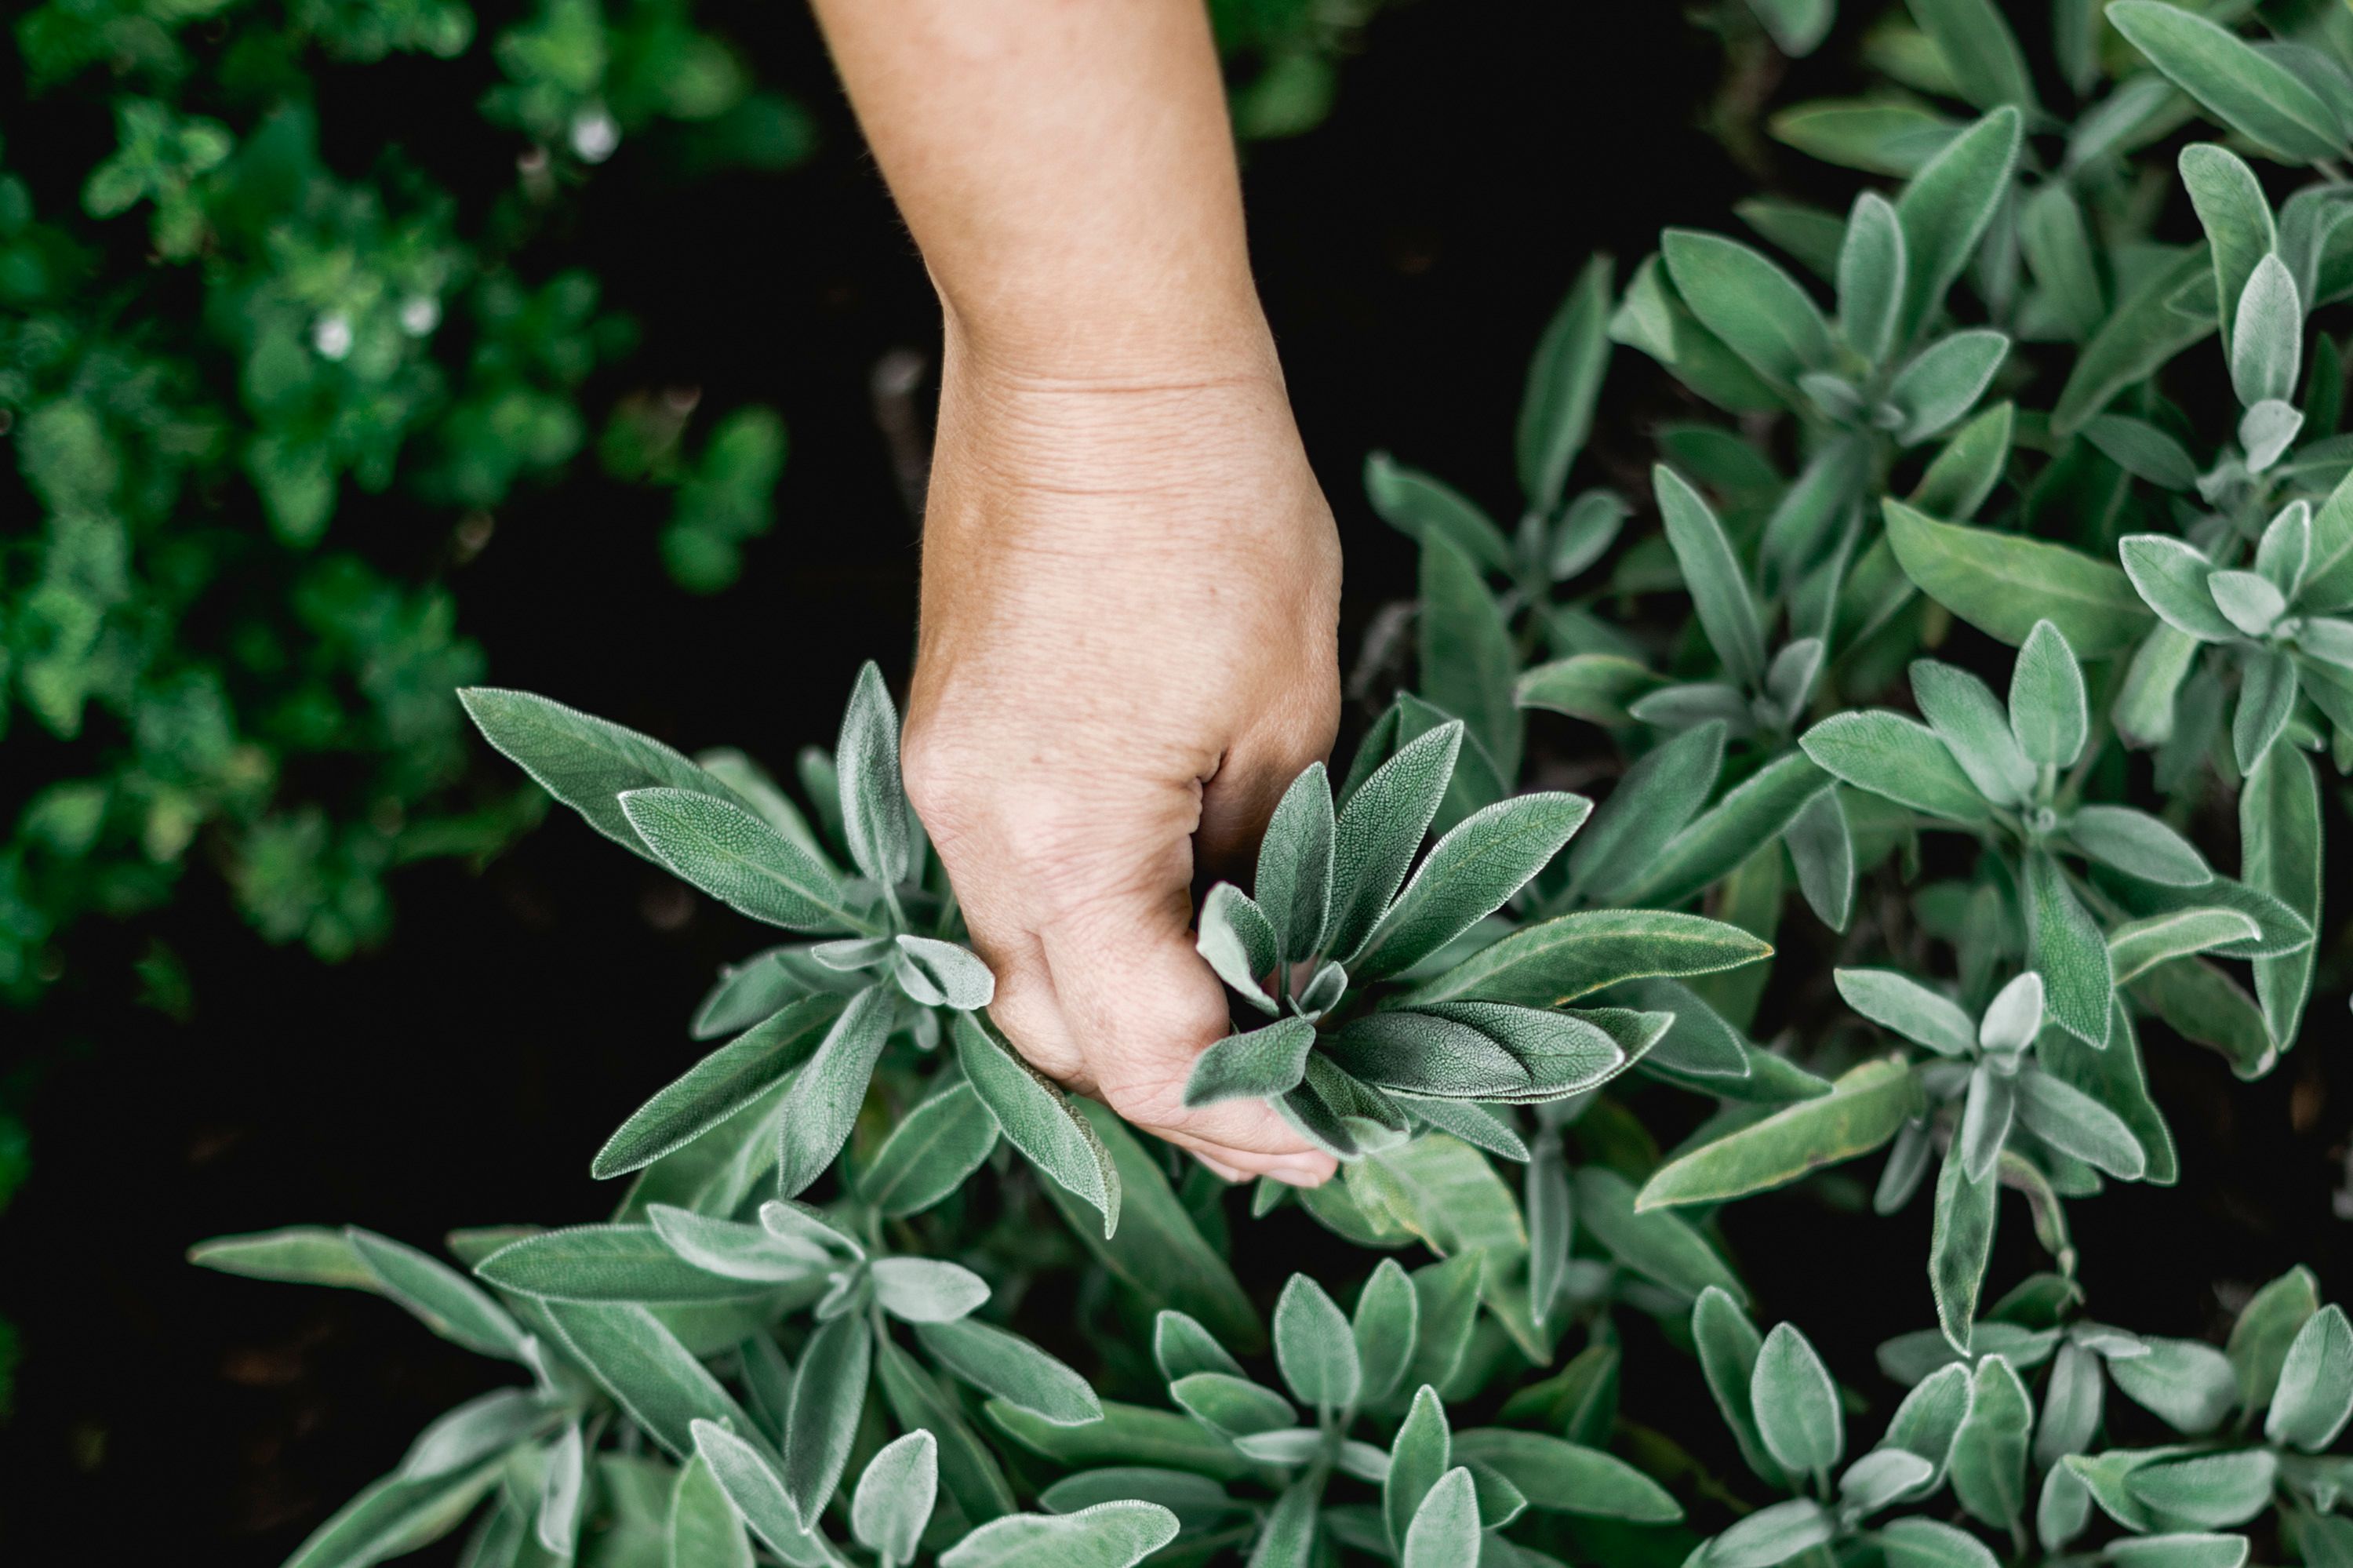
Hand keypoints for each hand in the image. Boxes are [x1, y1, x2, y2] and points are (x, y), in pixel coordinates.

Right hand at [902, 322, 1342, 1185]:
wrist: (1091, 363)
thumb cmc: (1215, 507)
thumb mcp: (1289, 709)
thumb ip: (1265, 863)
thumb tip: (1265, 960)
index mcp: (1059, 838)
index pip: (1146, 1049)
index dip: (1244, 1113)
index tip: (1327, 1140)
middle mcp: (970, 833)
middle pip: (1055, 1036)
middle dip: (1175, 1096)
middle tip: (1291, 1117)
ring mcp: (943, 787)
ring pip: (1020, 972)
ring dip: (1123, 1025)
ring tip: (1239, 1045)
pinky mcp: (950, 746)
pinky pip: (1006, 892)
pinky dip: (1087, 940)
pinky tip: (1170, 940)